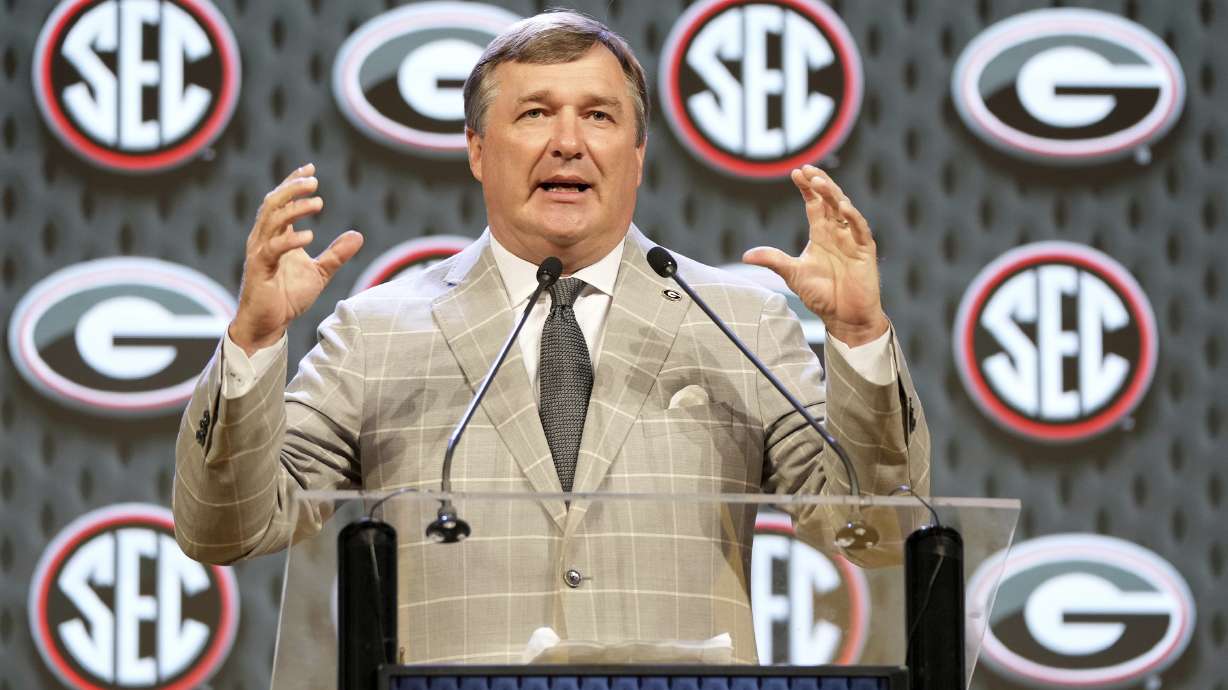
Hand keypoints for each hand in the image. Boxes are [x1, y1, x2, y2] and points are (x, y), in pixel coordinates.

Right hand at [230, 163, 363, 354]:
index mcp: (275, 236)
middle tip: (314, 180)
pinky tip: (310, 236)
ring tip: (318, 202)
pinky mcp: (259, 269)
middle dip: (292, 188)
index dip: (293, 183)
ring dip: (295, 208)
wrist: (268, 324)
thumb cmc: (287, 297)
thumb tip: (358, 235)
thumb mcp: (319, 273)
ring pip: (271, 220)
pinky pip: (273, 249)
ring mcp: (259, 253)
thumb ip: (336, 254)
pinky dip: (290, 240)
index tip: (311, 169)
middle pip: (273, 203)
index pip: (281, 202)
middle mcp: (263, 239)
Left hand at [743, 165, 887, 346]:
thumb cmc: (821, 295)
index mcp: (821, 234)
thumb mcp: (792, 274)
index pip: (814, 203)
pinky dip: (853, 217)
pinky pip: (860, 229)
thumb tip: (746, 255)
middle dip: (819, 183)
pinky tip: (842, 207)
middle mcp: (837, 232)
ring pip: (845, 209)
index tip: (795, 172)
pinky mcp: (865, 250)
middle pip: (829, 200)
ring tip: (819, 182)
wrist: (844, 317)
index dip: (806, 188)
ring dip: (833, 194)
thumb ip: (773, 260)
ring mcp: (852, 239)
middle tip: (807, 169)